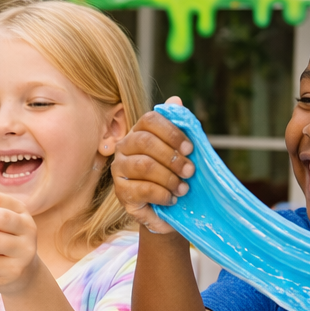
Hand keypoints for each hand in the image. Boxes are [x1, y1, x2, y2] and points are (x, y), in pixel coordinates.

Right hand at [111, 97, 194, 235]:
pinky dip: (162, 194)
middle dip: (172, 157)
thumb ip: (179, 126)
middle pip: (145, 142)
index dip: (171, 132)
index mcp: (138, 132)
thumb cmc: (174, 174)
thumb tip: (176, 101)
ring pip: (144, 165)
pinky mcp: (121, 193)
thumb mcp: (180, 151)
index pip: (149, 120)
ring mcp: (119, 170)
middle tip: (190, 171)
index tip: (190, 148)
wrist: (168, 209)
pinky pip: (142, 189)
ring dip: (169, 177)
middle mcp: (124, 148)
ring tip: (184, 188)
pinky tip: (172, 198)